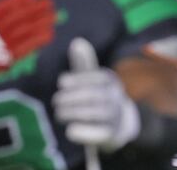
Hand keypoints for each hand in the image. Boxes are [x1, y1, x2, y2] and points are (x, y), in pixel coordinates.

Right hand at [0, 0, 55, 88]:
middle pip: (18, 16)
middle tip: (49, 2)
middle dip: (34, 9)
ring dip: (40, 22)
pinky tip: (49, 35)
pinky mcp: (4, 57)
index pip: (3, 7)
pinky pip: (24, 46)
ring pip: (24, 29)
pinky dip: (37, 40)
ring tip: (54, 16)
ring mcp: (0, 42)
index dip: (18, 0)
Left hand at [53, 38, 140, 153]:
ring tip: (59, 113)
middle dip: (73, 98)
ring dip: (75, 113)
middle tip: (55, 101)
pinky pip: (100, 134)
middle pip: (96, 96)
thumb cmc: (99, 97)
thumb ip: (83, 63)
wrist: (121, 124)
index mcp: (111, 81)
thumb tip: (76, 41)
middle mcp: (116, 98)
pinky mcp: (112, 135)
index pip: (97, 77)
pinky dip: (85, 133)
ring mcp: (115, 117)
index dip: (79, 79)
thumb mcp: (93, 79)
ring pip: (97, 114)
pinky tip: (70, 130)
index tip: (61, 82)